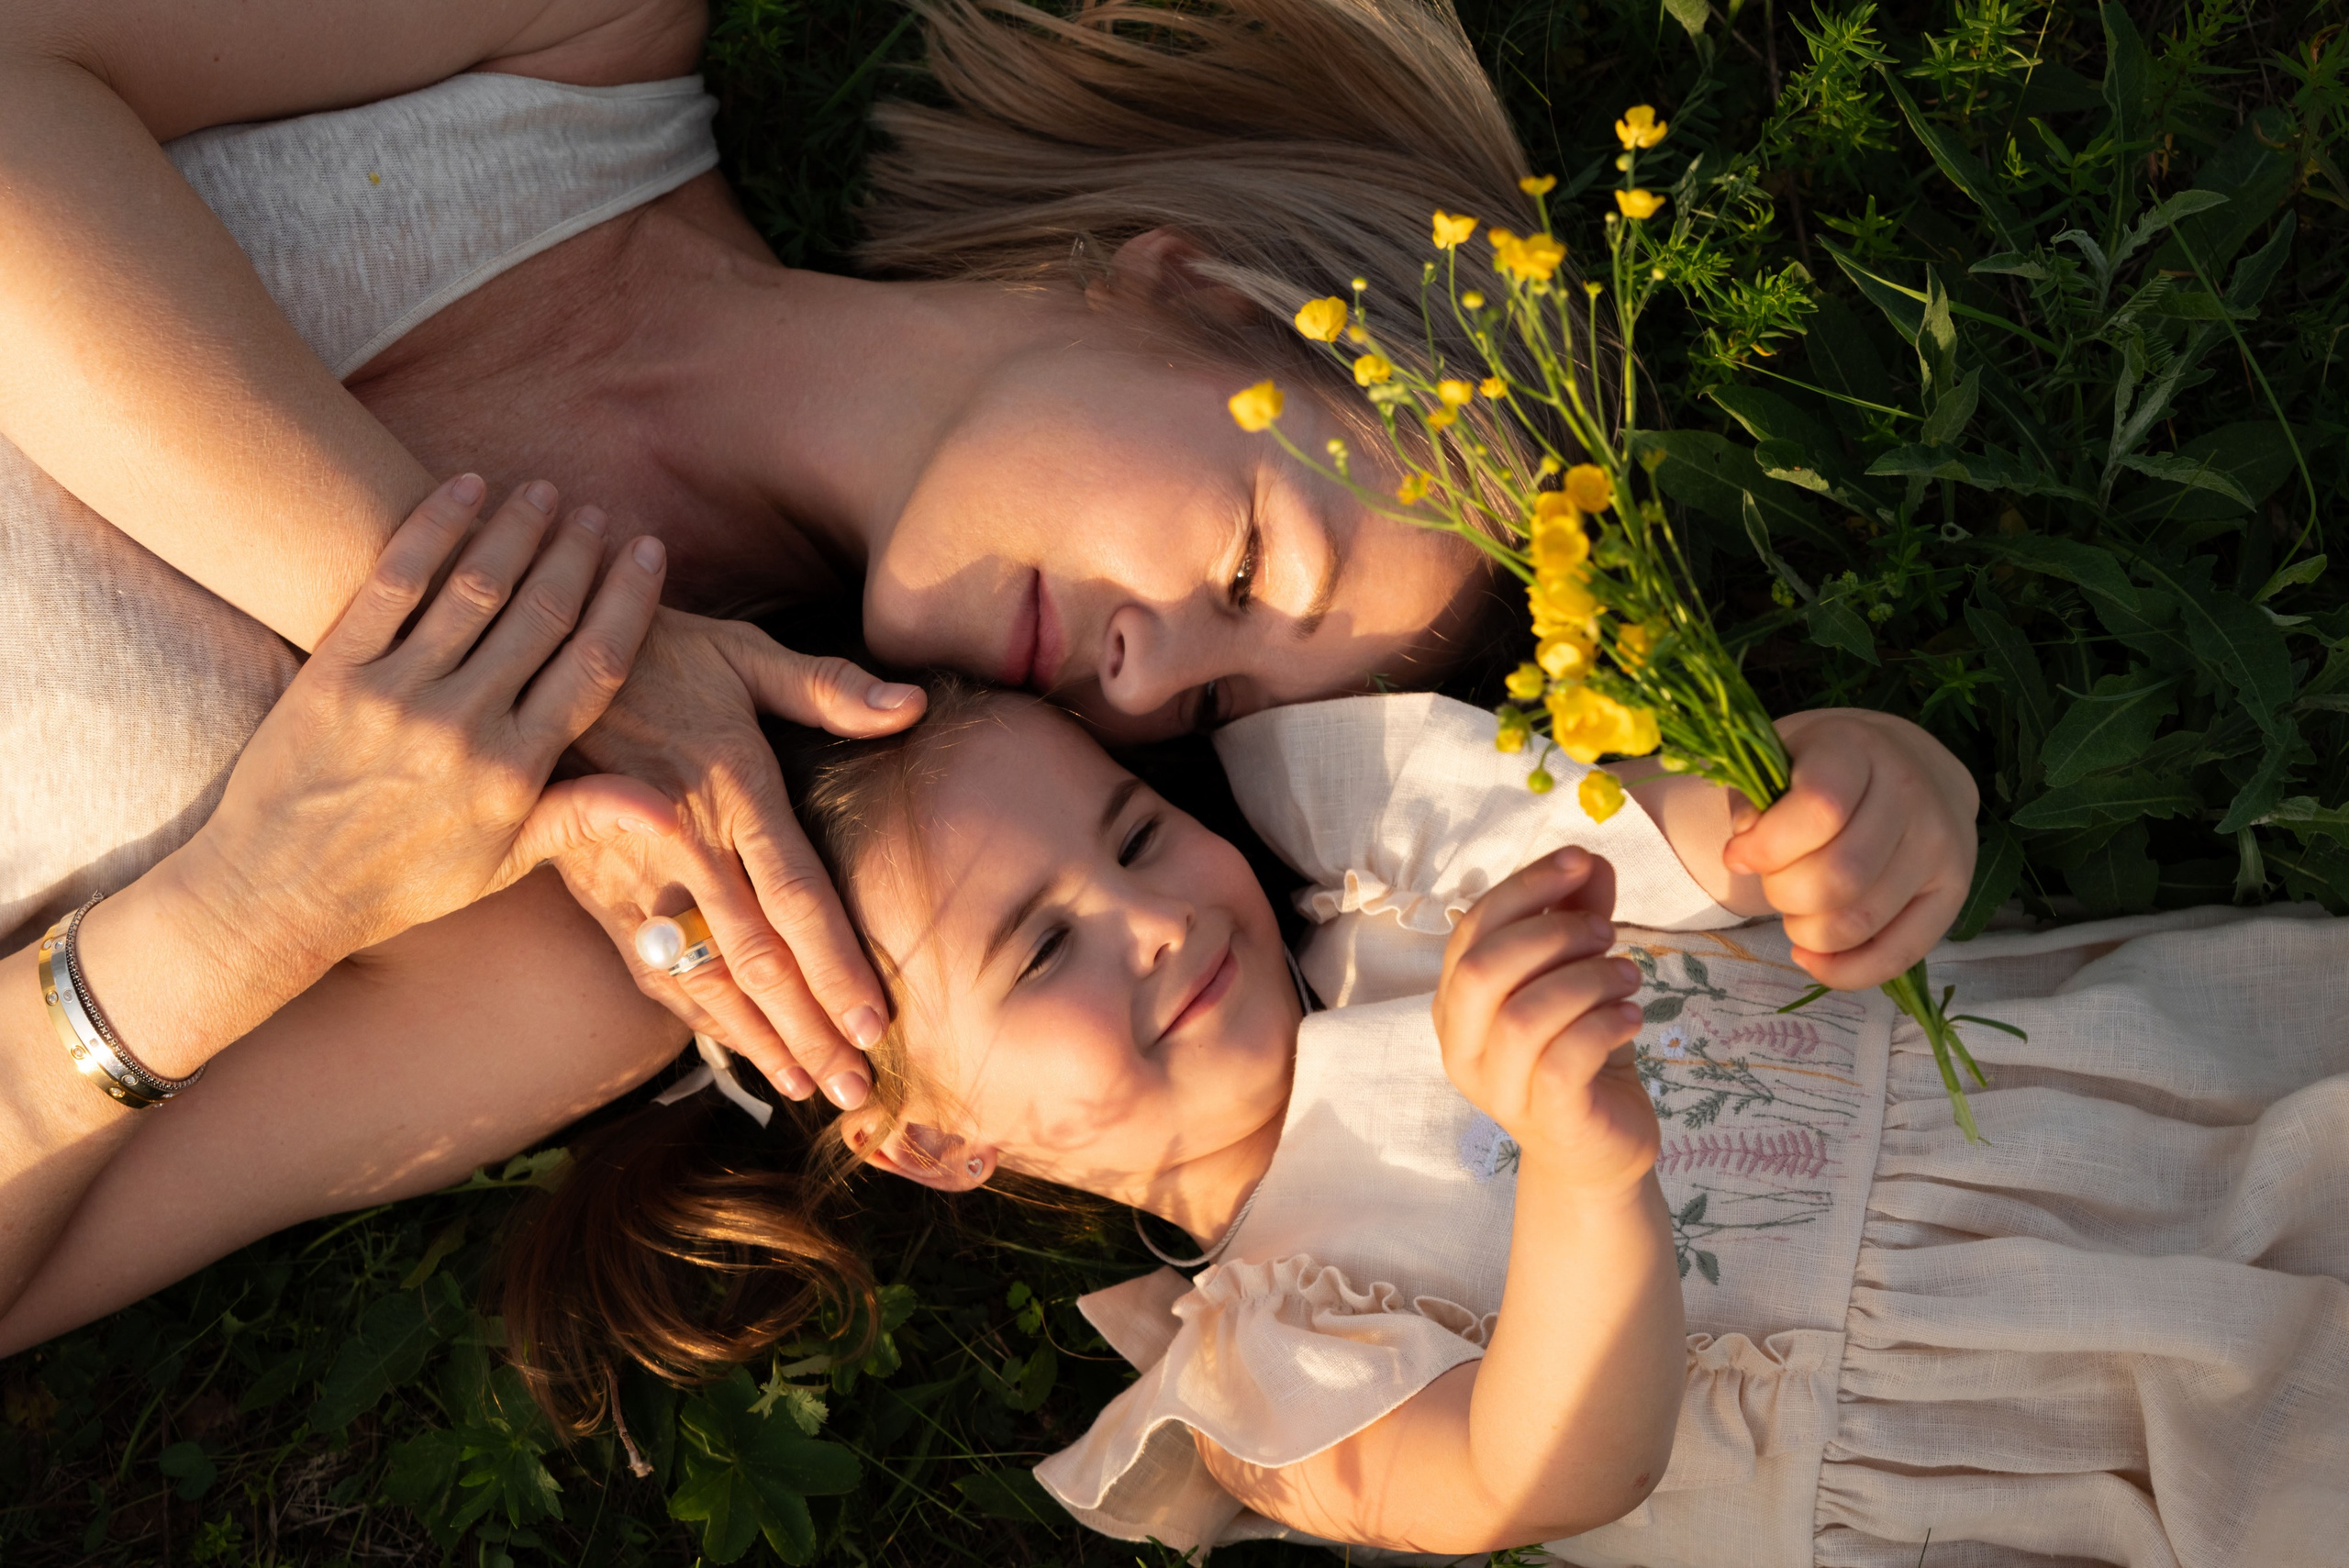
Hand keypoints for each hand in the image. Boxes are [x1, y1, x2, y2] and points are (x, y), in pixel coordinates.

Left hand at [173, 475, 667, 996]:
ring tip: (538, 493)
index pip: (594, 665)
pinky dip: (433, 528)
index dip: (628, 600)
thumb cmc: (399, 882)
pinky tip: (462, 489)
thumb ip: (584, 816)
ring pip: (476, 589)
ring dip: (515, 530)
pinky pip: (393, 583)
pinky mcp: (335, 673)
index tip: (648, 553)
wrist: (275, 892)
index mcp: (516, 771)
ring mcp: (398, 696)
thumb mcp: (504, 864)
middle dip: (576, 554)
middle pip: (542, 615)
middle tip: (594, 513)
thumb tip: (675, 812)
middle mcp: (464, 727)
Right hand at [554, 610, 925, 1109]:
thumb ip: (827, 686)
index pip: (795, 897)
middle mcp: (684, 846)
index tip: (874, 1024)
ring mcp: (631, 876)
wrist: (533, 657)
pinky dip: (694, 1018)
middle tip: (853, 1090)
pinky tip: (733, 1049)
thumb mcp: (742, 652)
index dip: (833, 965)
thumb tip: (912, 704)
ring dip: (753, 1040)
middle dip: (805, 1030)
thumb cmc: (660, 651)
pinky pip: (651, 969)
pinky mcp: (594, 890)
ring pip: (699, 978)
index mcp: (732, 793)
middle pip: (753, 958)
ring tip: (802, 1089)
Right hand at [1432, 848, 1657, 1192]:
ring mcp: (1498, 1088)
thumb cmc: (1579, 1056)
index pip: (1471, 931)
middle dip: (1551, 934)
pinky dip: (1605, 1024)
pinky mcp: (1546, 1117)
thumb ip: (1576, 920)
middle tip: (1606, 932)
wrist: (1598, 1151)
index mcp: (1456, 1005)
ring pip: (1524, 1015)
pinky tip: (1633, 1018)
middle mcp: (1462, 1048)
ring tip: (1627, 977)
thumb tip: (1591, 863)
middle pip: (1482, 970)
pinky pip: (1564, 1059)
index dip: (1525, 887)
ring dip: (1586, 980)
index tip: (1581, 862)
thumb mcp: (1576, 978)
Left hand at [1722, 710, 1978, 988]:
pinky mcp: (1955, 892)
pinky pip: (1899, 954)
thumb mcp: (1779, 760)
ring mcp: (1942, 845)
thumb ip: (1753, 802)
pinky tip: (1812, 955)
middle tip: (1774, 882)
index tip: (1738, 855)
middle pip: (1838, 876)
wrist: (1907, 764)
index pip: (1819, 809)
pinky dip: (1845, 970)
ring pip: (1861, 920)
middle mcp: (1912, 793)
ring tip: (1796, 911)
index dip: (1766, 846)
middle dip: (1784, 893)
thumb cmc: (1826, 765)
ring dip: (1808, 932)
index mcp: (1858, 749)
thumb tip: (1746, 855)